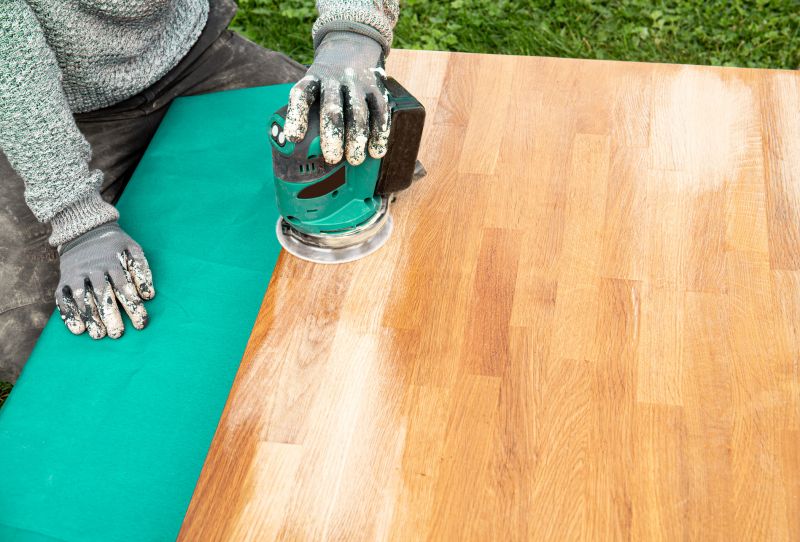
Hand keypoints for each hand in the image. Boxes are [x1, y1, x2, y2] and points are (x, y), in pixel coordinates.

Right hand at [55, 222, 154, 338]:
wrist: (84, 230)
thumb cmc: (115, 245)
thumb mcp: (132, 248)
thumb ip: (141, 268)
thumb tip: (148, 295)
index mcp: (113, 262)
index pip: (125, 287)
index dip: (133, 306)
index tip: (141, 324)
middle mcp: (94, 269)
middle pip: (103, 295)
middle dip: (110, 315)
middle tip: (118, 334)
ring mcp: (77, 274)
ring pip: (83, 298)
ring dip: (90, 318)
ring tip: (98, 335)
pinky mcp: (64, 279)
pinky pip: (63, 298)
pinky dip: (68, 314)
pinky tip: (77, 329)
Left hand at [283, 31, 389, 165]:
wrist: (352, 43)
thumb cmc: (327, 80)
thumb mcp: (312, 84)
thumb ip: (307, 111)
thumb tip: (297, 148)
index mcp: (313, 78)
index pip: (301, 95)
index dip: (297, 116)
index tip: (294, 138)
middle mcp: (334, 79)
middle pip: (332, 108)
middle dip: (332, 135)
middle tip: (332, 157)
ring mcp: (357, 83)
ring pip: (357, 112)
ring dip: (357, 138)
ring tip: (355, 159)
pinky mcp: (376, 87)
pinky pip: (380, 111)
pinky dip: (380, 132)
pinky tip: (376, 150)